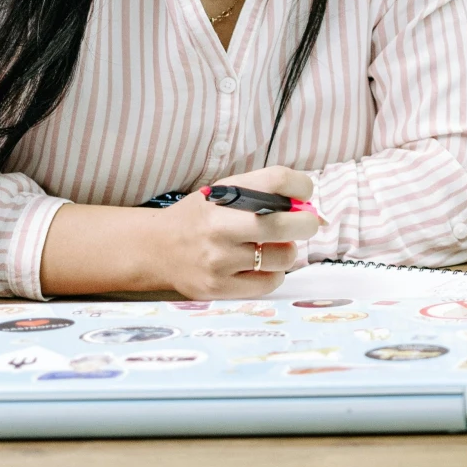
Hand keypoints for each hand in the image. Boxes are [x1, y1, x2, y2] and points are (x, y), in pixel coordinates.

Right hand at [152, 165, 320, 297]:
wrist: (156, 248)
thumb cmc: (200, 218)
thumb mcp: (224, 193)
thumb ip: (263, 194)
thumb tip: (310, 207)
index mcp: (223, 194)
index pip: (277, 179)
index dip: (301, 185)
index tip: (305, 194)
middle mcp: (219, 226)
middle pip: (283, 223)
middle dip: (306, 224)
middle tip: (306, 225)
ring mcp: (218, 259)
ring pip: (281, 257)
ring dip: (287, 251)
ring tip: (272, 247)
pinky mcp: (218, 287)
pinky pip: (269, 282)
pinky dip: (273, 273)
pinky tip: (259, 266)